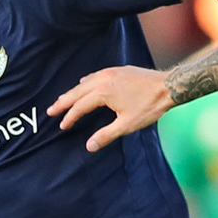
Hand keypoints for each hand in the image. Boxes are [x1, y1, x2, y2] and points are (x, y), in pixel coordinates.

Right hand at [49, 66, 172, 151]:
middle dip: (63, 102)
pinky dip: (85, 83)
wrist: (168, 86)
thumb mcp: (127, 125)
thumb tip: (89, 146)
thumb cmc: (149, 106)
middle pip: (77, 92)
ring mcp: (110, 73)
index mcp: (103, 93)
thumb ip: (106, 135)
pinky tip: (84, 85)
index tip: (62, 126)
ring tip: (63, 100)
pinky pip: (95, 76)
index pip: (80, 107)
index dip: (70, 117)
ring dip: (73, 92)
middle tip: (50, 110)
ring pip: (85, 83)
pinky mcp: (118, 70)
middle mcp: (103, 79)